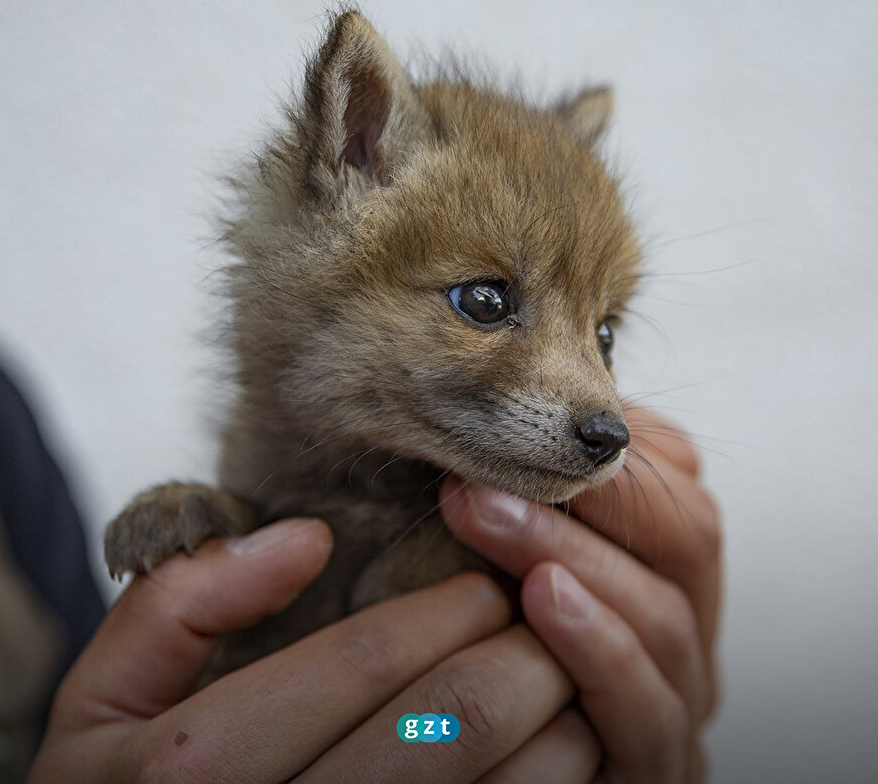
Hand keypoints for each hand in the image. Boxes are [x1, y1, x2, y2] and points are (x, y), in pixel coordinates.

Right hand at [29, 517, 596, 781]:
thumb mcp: (101, 697)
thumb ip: (179, 604)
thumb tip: (306, 540)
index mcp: (193, 770)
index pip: (363, 662)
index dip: (443, 608)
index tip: (486, 577)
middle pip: (450, 724)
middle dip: (521, 651)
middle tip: (543, 610)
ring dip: (555, 719)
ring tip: (560, 671)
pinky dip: (550, 783)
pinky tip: (554, 747)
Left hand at [441, 407, 720, 782]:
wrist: (486, 753)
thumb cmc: (491, 639)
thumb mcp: (510, 549)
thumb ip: (527, 494)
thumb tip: (492, 429)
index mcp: (665, 563)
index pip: (673, 483)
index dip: (609, 448)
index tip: (524, 422)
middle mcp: (685, 622)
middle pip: (685, 538)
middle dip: (586, 494)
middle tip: (486, 474)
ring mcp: (681, 695)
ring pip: (664, 615)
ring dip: (574, 556)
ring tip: (490, 516)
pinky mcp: (658, 762)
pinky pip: (649, 709)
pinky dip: (600, 646)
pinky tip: (544, 601)